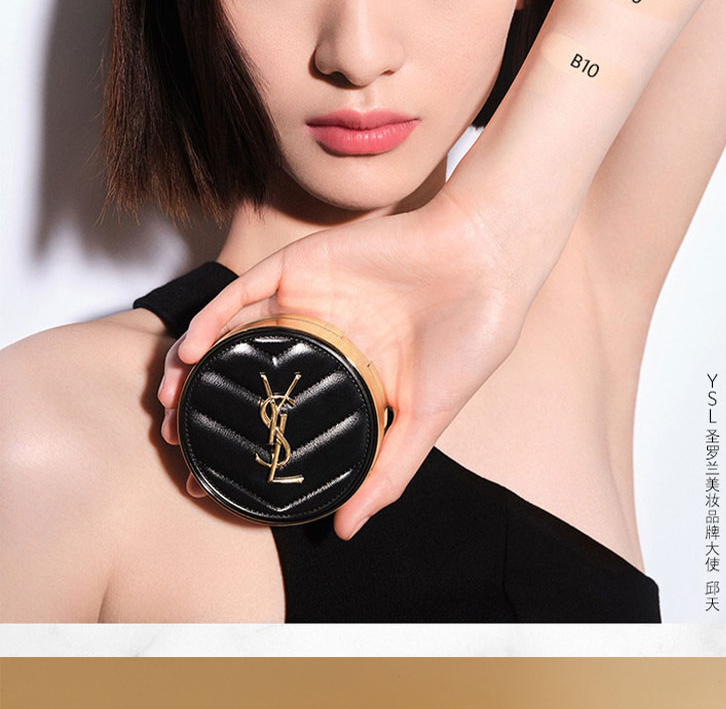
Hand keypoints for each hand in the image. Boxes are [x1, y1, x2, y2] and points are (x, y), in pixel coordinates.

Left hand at [158, 189, 527, 537]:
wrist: (487, 263)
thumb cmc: (468, 337)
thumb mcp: (428, 417)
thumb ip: (387, 471)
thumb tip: (343, 531)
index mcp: (343, 373)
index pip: (278, 414)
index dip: (239, 444)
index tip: (207, 481)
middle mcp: (316, 335)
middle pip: (241, 373)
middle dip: (201, 406)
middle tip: (176, 442)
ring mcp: (306, 299)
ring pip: (229, 332)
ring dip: (191, 366)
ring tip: (170, 404)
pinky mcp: (300, 265)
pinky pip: (243, 292)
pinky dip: (212, 319)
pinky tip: (193, 352)